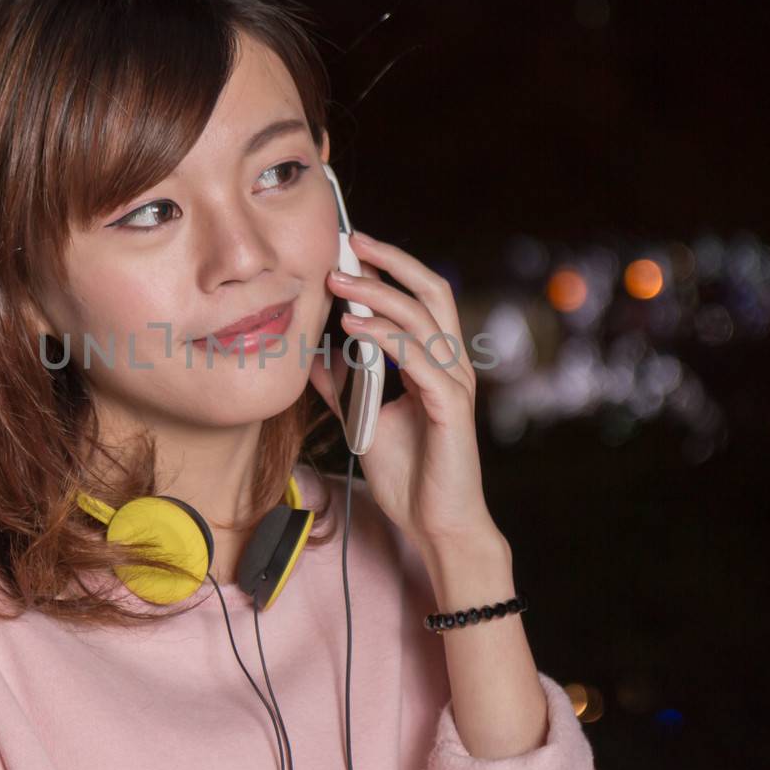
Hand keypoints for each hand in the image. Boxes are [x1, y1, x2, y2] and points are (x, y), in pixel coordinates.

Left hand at [307, 230, 502, 557]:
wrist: (436, 525)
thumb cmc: (411, 476)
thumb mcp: (365, 420)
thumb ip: (345, 385)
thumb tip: (315, 356)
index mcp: (436, 362)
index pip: (419, 298)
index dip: (389, 268)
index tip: (350, 249)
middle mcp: (451, 364)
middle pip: (432, 290)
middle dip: (390, 261)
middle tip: (348, 245)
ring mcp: (454, 383)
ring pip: (422, 318)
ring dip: (377, 295)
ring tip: (337, 284)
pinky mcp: (450, 408)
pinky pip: (419, 359)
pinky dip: (386, 338)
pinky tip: (354, 329)